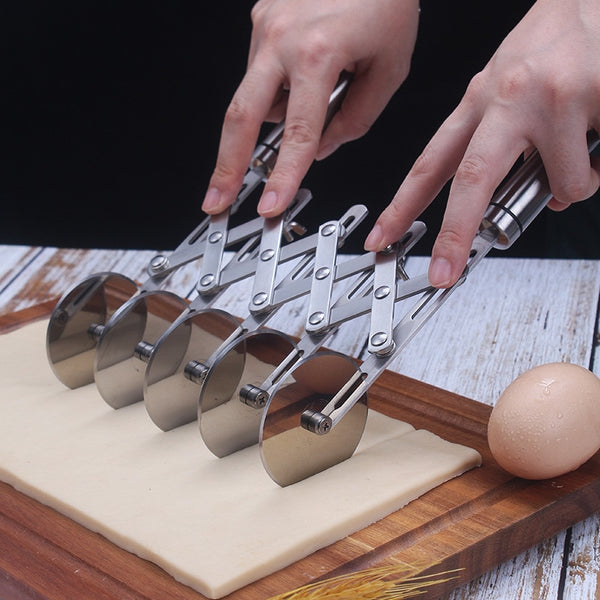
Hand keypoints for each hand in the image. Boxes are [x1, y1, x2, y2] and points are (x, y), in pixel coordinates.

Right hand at [202, 0, 419, 216]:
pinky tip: (302, 71)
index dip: (283, 175)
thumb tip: (323, 149)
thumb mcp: (389, 69)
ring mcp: (265, 25)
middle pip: (241, 116)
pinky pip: (259, 70)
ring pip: (255, 95)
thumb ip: (355, 119)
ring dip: (273, 115)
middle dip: (226, 165)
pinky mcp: (261, 17)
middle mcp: (281, 38)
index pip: (298, 133)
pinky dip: (276, 86)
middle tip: (216, 199)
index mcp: (319, 53)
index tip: (271, 204)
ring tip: (315, 93)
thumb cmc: (387, 0)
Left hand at [365, 0, 599, 286]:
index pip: (429, 164)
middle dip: (453, 235)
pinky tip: (594, 136)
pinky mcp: (587, 98)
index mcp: (476, 101)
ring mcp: (547, 98)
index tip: (383, 238)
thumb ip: (504, 148)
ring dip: (571, 186)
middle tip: (443, 271)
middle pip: (470, 181)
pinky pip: (591, 167)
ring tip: (579, 159)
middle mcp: (504, 98)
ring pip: (559, 182)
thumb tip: (535, 198)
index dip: (401, 207)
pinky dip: (594, 168)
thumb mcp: (506, 90)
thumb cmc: (551, 47)